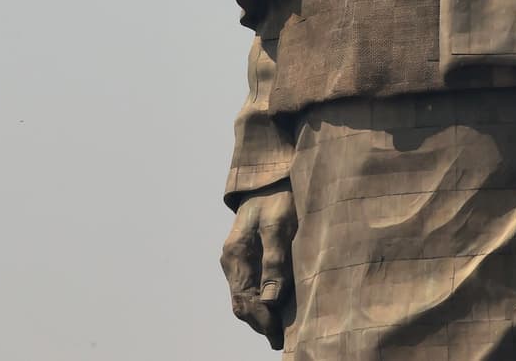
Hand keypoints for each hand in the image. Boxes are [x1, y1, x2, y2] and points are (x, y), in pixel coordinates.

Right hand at [221, 184, 296, 349]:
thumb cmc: (277, 198)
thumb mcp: (279, 225)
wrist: (270, 177)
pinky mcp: (248, 257)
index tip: (279, 335)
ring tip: (283, 329)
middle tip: (283, 339)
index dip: (261, 321)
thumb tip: (270, 300)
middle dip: (261, 323)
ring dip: (262, 315)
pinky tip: (279, 307)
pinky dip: (263, 302)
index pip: (243, 300)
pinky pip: (251, 287)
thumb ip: (275, 260)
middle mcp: (232, 261)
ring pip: (246, 298)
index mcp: (235, 254)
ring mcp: (238, 260)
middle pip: (242, 304)